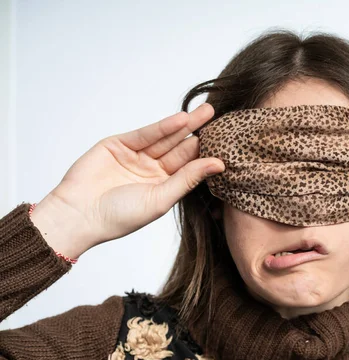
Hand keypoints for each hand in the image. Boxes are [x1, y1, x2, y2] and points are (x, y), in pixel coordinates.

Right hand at [31, 103, 224, 258]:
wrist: (79, 215)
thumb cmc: (120, 216)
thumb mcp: (160, 198)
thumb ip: (188, 179)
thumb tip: (219, 164)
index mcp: (164, 186)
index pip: (189, 166)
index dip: (205, 153)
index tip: (227, 142)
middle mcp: (152, 170)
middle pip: (180, 148)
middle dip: (199, 133)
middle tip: (219, 118)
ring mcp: (136, 156)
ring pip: (165, 138)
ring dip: (185, 125)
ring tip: (206, 112)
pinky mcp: (119, 144)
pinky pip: (145, 134)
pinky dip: (163, 127)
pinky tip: (182, 119)